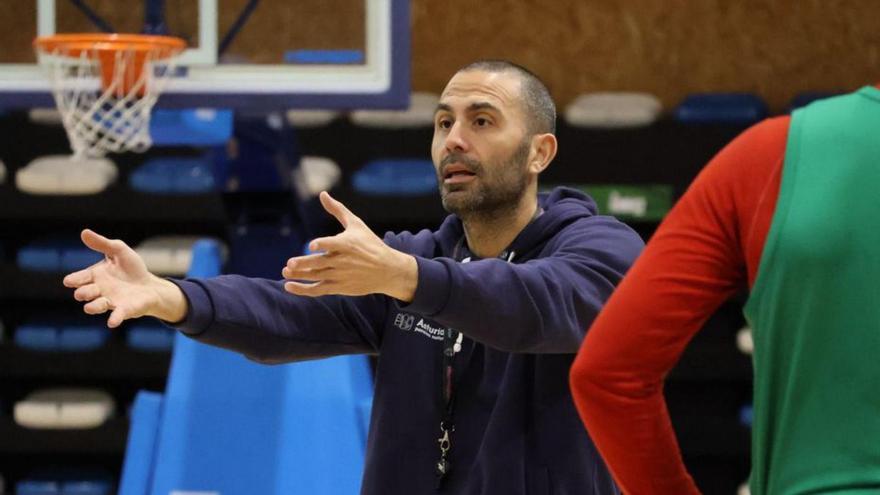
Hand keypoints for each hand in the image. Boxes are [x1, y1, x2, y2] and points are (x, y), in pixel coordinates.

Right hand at [62, 229, 187, 327]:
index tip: (69, 281)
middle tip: (83, 293)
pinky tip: (112, 322)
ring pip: (97, 306)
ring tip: (90, 307)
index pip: (81, 277)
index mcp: (96, 275)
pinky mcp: (124, 310)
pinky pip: (116, 316)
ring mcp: (110, 301)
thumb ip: (102, 244)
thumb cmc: (132, 268)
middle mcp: (99, 290)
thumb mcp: (119, 251)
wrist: (150, 285)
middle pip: (86, 293)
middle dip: (83, 293)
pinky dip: (114, 319)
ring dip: (93, 307)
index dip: (75, 280)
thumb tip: (84, 232)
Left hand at [282, 192, 417, 300]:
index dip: (322, 245)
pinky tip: (289, 286)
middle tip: (290, 264)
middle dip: (304, 264)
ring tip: (285, 272)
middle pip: (320, 263)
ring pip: (316, 277)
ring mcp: (340, 275)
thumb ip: (337, 209)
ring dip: (300, 276)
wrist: (388, 270)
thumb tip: (322, 194)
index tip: (312, 246)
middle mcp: (342, 261)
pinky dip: (304, 290)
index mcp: (347, 244)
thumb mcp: (356, 224)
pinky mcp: (340, 287)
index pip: (333, 245)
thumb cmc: (371, 244)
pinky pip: (318, 290)